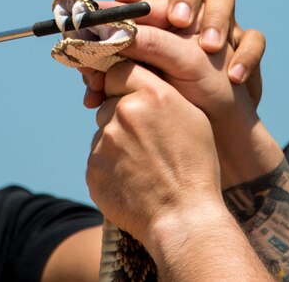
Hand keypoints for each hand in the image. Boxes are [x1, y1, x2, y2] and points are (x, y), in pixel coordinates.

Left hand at [80, 0, 264, 107]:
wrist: (206, 129)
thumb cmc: (165, 101)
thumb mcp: (138, 81)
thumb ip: (112, 66)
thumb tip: (79, 62)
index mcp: (158, 17)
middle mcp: (191, 11)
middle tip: (177, 21)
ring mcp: (221, 24)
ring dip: (216, 18)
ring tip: (207, 47)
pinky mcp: (246, 46)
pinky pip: (255, 39)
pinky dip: (246, 55)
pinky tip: (234, 76)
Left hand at [87, 61, 221, 242]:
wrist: (183, 217)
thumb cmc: (195, 167)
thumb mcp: (192, 117)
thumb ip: (160, 92)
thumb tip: (133, 81)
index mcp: (151, 95)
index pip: (117, 71)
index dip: (121, 82)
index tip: (127, 93)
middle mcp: (123, 113)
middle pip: (108, 103)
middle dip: (120, 115)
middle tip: (145, 140)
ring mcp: (104, 142)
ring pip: (103, 132)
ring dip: (116, 142)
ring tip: (143, 164)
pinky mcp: (93, 168)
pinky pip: (99, 158)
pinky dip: (111, 166)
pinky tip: (133, 179)